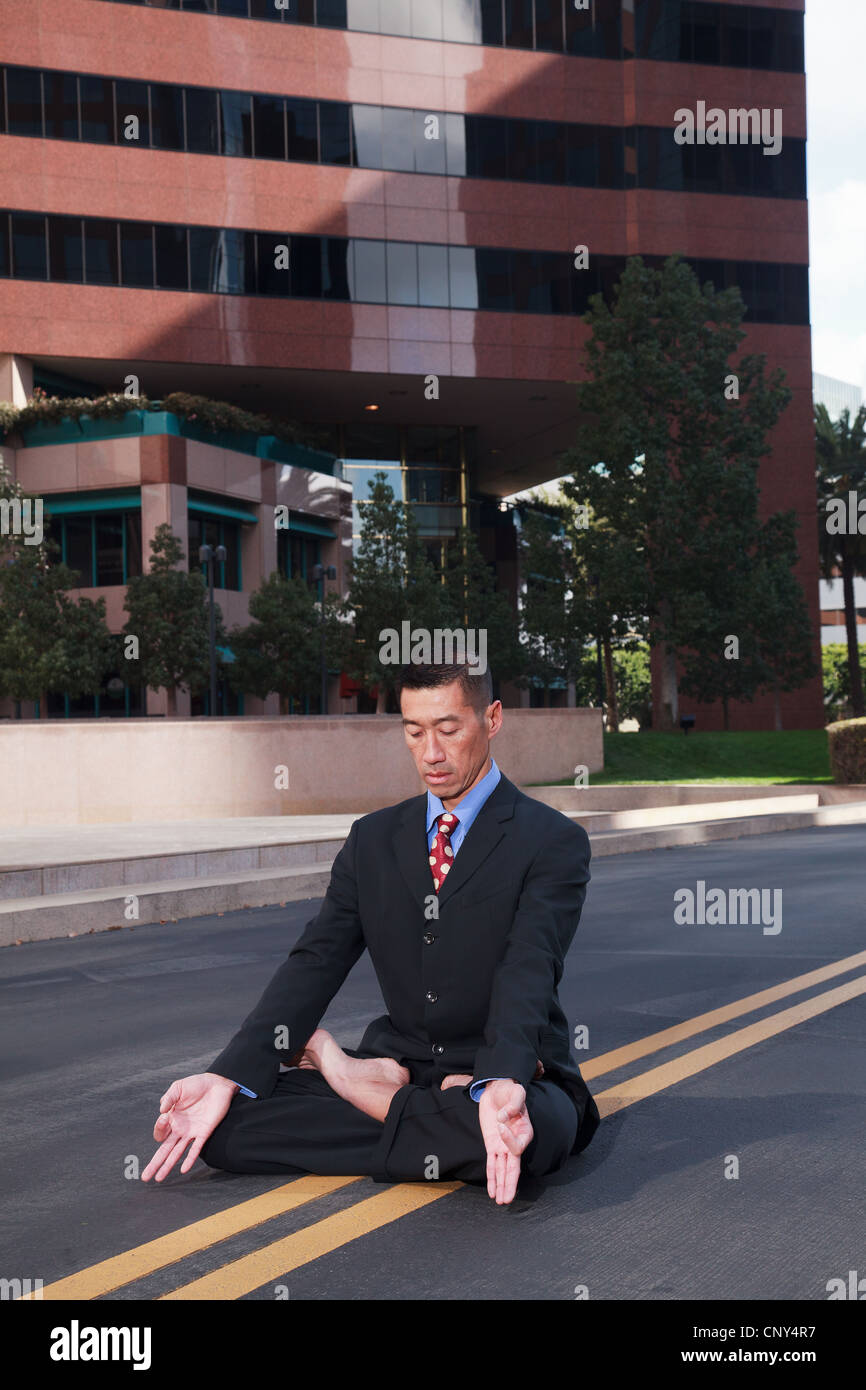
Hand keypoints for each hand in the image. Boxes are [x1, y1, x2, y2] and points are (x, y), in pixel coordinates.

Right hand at [141, 1072, 237, 1182]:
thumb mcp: (178, 1087)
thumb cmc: (196, 1084)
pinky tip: (183, 1169)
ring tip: (159, 1178)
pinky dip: (189, 1159)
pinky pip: (196, 1149)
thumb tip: (161, 1111)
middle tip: (145, 1177)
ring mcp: (191, 1132)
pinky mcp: (204, 1132)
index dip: (160, 1128)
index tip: (166, 1116)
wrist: (217, 1083)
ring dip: (168, 1165)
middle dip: (155, 1163)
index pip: (160, 1133)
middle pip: (164, 1149)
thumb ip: (168, 1098)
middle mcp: (180, 1129)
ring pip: (177, 1153)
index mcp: (172, 1118)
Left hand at [477, 1079, 532, 1204]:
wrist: (497, 1088)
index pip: (518, 1146)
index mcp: (525, 1131)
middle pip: (513, 1167)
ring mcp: (503, 1146)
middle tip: (507, 1200)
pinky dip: (492, 1178)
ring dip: (501, 1186)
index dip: (508, 1139)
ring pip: (503, 1170)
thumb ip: (513, 1103)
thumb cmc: (510, 1090)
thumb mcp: (516, 1092)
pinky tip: (492, 1191)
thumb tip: (503, 1118)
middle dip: (509, 1184)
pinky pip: (492, 1164)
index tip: (500, 1122)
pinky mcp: (492, 1145)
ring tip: (501, 1202)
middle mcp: (515, 1142)